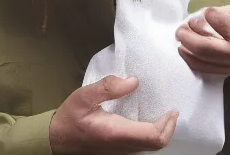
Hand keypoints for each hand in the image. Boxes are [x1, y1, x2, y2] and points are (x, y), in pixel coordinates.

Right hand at [49, 75, 178, 153]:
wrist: (57, 140)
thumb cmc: (70, 117)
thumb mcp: (85, 95)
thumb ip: (109, 87)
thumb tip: (134, 81)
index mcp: (116, 132)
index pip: (153, 136)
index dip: (167, 124)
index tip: (173, 109)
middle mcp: (122, 146)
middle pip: (156, 144)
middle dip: (168, 128)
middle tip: (172, 111)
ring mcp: (121, 151)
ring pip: (149, 146)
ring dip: (160, 131)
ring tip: (163, 112)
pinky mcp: (118, 150)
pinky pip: (141, 145)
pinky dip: (150, 133)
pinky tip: (148, 118)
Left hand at [175, 5, 229, 77]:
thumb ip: (223, 11)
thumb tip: (204, 16)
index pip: (220, 24)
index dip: (210, 14)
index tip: (208, 12)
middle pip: (204, 48)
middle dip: (187, 36)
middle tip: (181, 28)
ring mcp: (225, 68)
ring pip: (198, 61)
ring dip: (185, 46)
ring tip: (181, 35)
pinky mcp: (217, 73)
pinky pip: (198, 68)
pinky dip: (187, 57)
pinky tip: (183, 47)